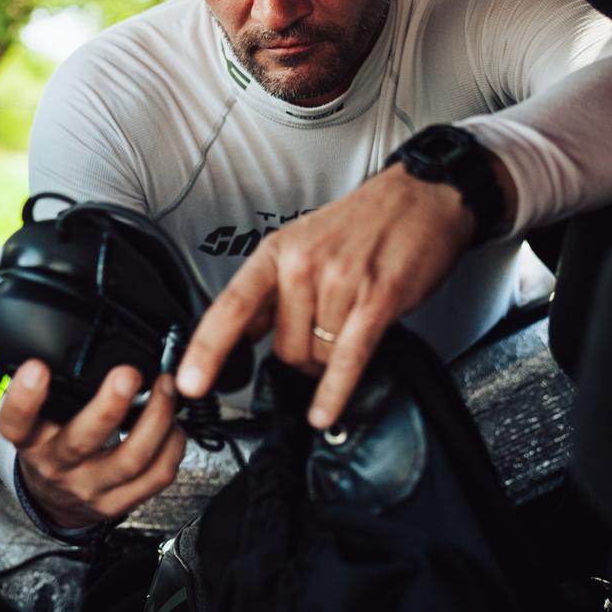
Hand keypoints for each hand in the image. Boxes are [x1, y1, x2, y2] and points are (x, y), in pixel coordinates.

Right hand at [0, 360, 186, 528]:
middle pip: (81, 441)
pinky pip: (156, 476)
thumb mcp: (37, 420)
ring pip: (130, 460)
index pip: (16, 422)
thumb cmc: (51, 446)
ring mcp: (90, 488)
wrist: (56, 501)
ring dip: (156, 419)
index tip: (37, 367)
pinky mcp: (119, 503)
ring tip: (166, 387)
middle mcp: (57, 466)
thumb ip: (53, 391)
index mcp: (30, 440)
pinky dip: (172, 445)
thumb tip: (80, 340)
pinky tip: (174, 423)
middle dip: (108, 406)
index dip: (24, 396)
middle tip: (128, 374)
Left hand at [176, 165, 486, 430]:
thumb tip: (240, 339)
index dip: (207, 350)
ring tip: (348, 330)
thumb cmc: (360, 224)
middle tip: (321, 338)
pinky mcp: (377, 300)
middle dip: (299, 358)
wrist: (421, 198)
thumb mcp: (300, 245)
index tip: (190, 384)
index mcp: (277, 252)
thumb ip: (270, 293)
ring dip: (329, 361)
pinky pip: (347, 359)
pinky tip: (324, 412)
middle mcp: (303, 266)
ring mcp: (340, 283)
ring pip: (316, 357)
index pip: (231, 307)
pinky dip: (334, 392)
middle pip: (283, 348)